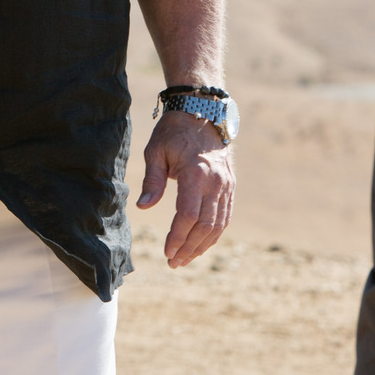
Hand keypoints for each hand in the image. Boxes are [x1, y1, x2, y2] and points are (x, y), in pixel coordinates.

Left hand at [136, 110, 233, 268]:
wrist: (203, 112)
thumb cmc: (174, 132)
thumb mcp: (156, 151)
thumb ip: (152, 181)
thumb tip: (143, 207)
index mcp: (195, 173)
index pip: (188, 215)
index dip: (177, 237)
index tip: (166, 251)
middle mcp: (215, 182)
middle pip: (205, 226)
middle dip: (189, 248)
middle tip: (174, 263)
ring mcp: (226, 185)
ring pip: (218, 225)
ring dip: (202, 246)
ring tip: (185, 259)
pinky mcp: (230, 186)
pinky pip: (225, 217)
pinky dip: (214, 234)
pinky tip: (201, 245)